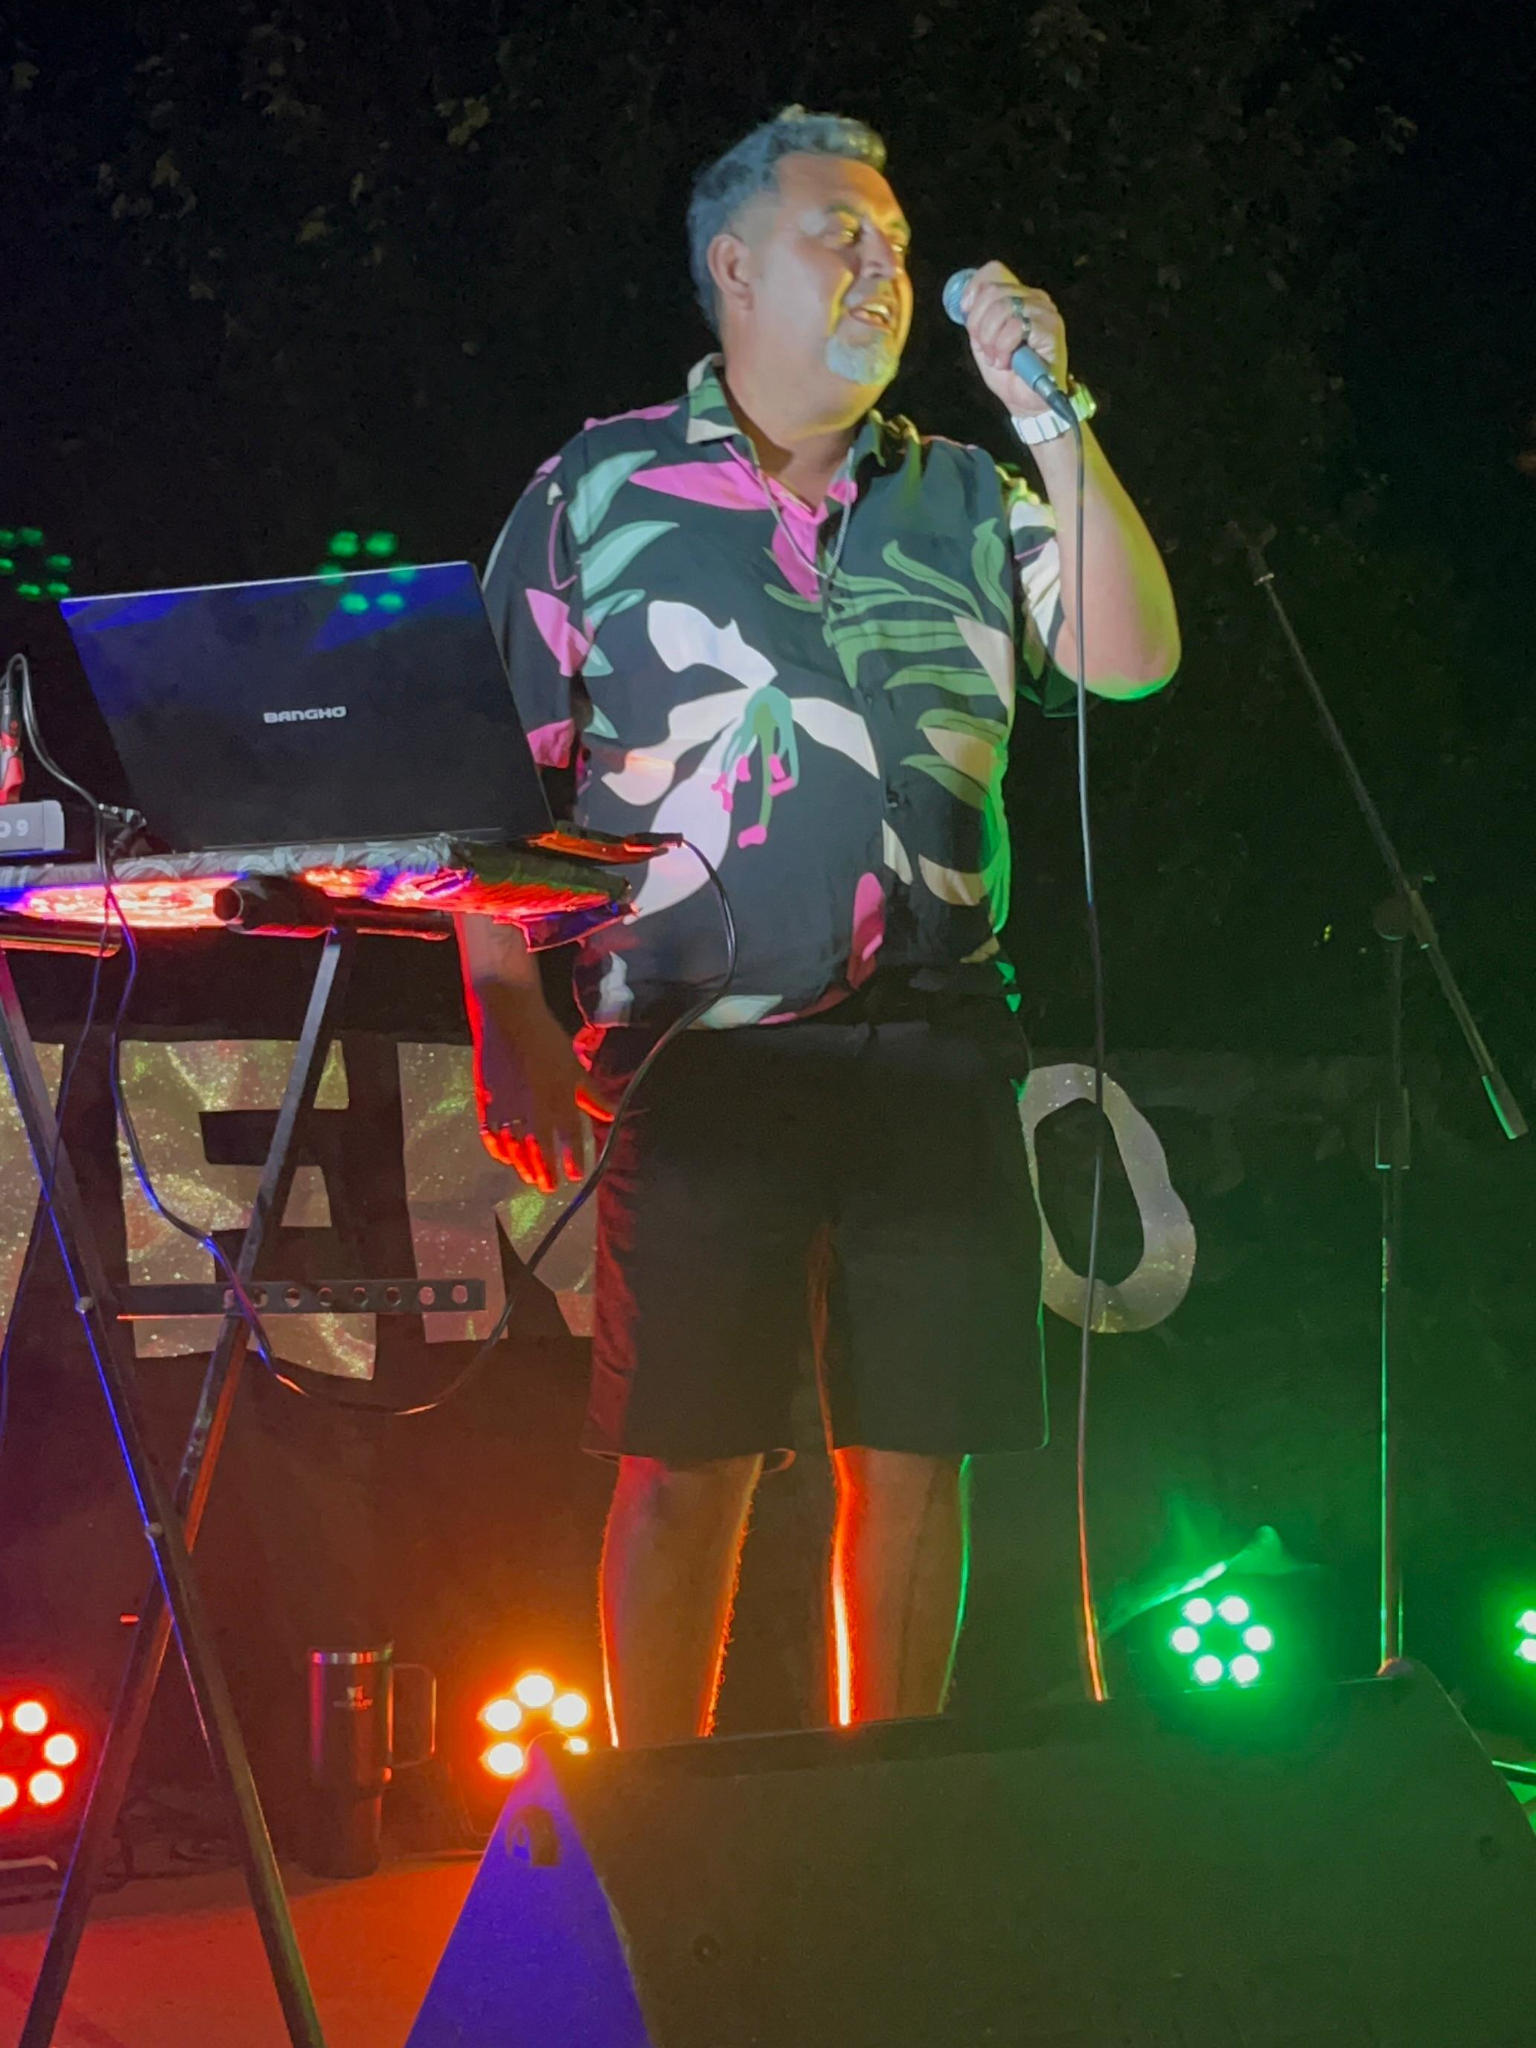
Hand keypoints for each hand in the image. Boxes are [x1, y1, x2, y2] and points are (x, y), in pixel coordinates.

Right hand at [472, 996, 612, 1192]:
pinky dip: (498, 1149)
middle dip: (547, 1171)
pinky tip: (505, 1159)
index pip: (571, 1137)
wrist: (510, 1020)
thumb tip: (611, 1114)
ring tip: (530, 1178)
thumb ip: (591, 1095)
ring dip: (524, 1166)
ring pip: (516, 1147)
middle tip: (550, 1187)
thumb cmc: (548, 1041)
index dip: (575, 1157)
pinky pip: (491, 1134)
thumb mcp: (575, 1067)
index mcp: (561, 1099)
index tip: (577, 1175)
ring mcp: (509, 1107)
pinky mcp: (487, 1102)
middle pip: (542, 1149)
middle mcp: (536, 1109)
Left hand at [958, 261, 1068, 418]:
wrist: (1027, 402)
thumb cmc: (1009, 372)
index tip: (965, 313)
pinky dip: (1003, 348)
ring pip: (1002, 308)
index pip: (994, 271)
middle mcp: (1034, 298)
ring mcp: (1044, 311)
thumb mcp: (984, 340)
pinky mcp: (1051, 328)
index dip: (974, 289)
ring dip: (990, 340)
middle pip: (992, 291)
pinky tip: (1007, 362)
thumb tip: (966, 303)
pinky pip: (1014, 327)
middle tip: (985, 349)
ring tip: (997, 358)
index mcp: (1018, 295)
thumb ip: (977, 318)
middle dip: (978, 324)